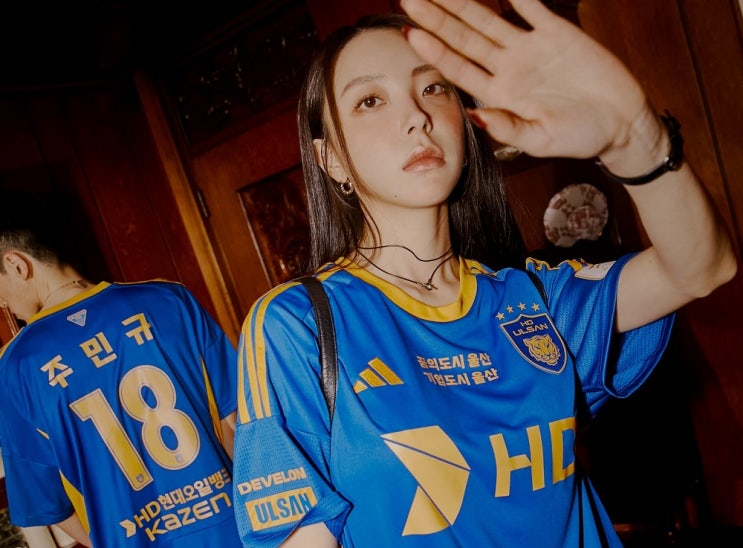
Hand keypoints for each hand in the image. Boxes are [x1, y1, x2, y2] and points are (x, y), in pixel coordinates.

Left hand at [400, 0, 660, 162]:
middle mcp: (508, 68)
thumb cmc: (580, 137)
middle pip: (463, 38)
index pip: (458, 68)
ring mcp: (530, 48)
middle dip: (436, 18)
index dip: (433, 51)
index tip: (409, 33)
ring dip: (462, 2)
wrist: (621, 122)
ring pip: (488, 19)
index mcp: (500, 94)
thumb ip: (508, 129)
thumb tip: (474, 116)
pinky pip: (531, 6)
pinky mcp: (558, 32)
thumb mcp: (541, 140)